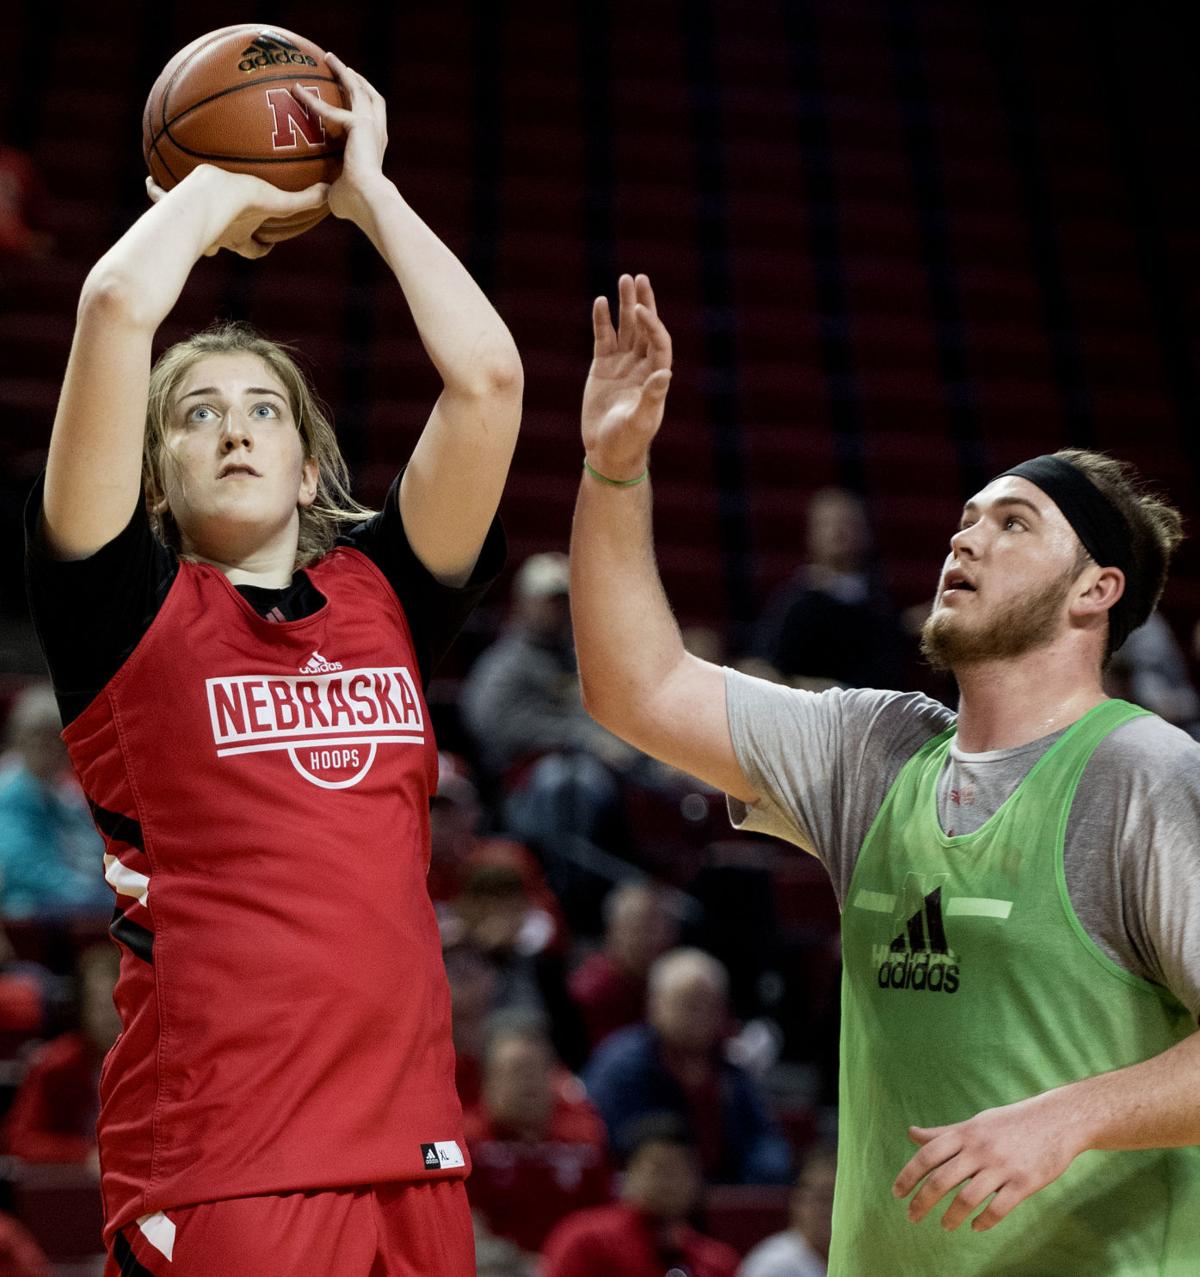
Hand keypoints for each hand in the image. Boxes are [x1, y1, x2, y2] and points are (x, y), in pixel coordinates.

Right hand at [146, 167, 328, 258]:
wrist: (201, 202)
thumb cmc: (237, 205)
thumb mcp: (273, 202)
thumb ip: (300, 200)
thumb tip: (329, 193)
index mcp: (237, 235)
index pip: (253, 249)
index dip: (261, 248)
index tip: (266, 243)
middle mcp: (215, 233)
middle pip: (219, 242)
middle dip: (221, 238)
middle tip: (223, 224)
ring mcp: (192, 223)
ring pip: (188, 225)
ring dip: (185, 216)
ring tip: (184, 201)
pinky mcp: (170, 206)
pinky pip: (160, 199)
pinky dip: (155, 193)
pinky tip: (149, 183)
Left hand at [293, 53, 387, 222]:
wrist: (368, 201)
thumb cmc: (355, 205)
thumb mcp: (338, 193)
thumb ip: (328, 187)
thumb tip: (313, 196)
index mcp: (374, 147)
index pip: (367, 119)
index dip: (357, 107)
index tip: (343, 98)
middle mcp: (377, 133)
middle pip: (370, 96)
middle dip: (356, 80)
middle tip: (340, 67)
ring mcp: (372, 126)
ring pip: (359, 89)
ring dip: (344, 72)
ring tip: (329, 58)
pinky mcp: (361, 125)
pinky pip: (333, 109)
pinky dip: (314, 101)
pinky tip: (297, 92)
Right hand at [582, 273, 672, 481]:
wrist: (607, 453)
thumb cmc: (628, 441)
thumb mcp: (640, 422)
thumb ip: (651, 397)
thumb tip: (665, 374)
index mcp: (655, 376)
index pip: (658, 342)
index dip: (651, 324)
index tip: (640, 310)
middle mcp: (641, 366)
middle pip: (645, 328)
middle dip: (643, 303)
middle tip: (639, 278)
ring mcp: (622, 365)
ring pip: (626, 328)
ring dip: (625, 305)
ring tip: (624, 279)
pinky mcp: (603, 368)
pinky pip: (603, 338)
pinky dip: (602, 321)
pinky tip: (600, 302)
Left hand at [892, 1093, 1083, 1231]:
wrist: (1057, 1120)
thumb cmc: (1011, 1122)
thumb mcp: (975, 1123)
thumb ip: (943, 1133)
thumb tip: (911, 1134)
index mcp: (965, 1133)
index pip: (928, 1154)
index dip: (909, 1174)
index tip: (897, 1193)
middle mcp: (980, 1149)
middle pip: (942, 1179)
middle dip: (923, 1201)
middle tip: (912, 1217)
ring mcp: (1002, 1166)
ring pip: (968, 1198)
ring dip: (952, 1216)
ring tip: (945, 1226)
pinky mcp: (1024, 1182)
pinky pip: (999, 1208)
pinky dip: (984, 1221)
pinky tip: (976, 1226)